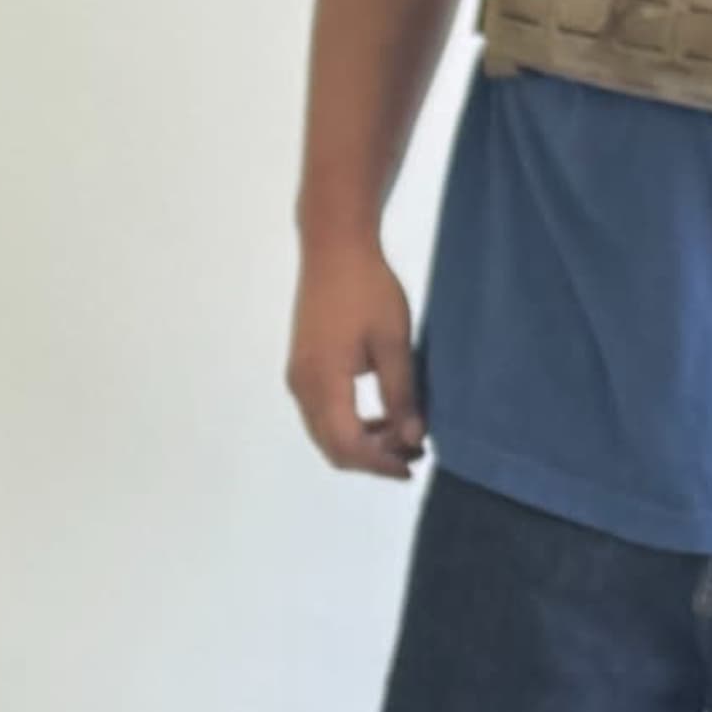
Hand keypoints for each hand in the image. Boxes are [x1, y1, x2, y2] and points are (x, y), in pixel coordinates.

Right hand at [287, 232, 426, 476]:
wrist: (334, 248)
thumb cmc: (368, 289)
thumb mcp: (393, 343)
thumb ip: (401, 394)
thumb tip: (413, 437)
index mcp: (324, 381)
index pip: (348, 445)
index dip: (380, 463)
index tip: (413, 463)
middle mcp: (303, 386)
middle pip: (332, 446)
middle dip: (372, 458)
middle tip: (413, 453)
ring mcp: (298, 376)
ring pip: (325, 432)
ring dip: (361, 443)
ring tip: (402, 434)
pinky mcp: (302, 366)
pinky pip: (321, 414)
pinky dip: (349, 425)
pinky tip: (379, 415)